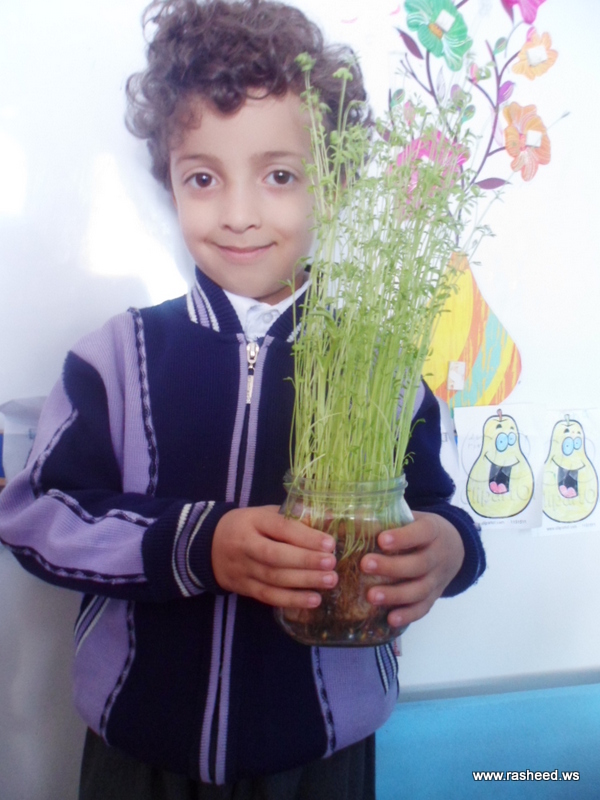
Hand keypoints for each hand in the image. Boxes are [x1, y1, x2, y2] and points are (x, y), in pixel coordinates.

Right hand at [212, 506, 337, 608]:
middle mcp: (245, 545)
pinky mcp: (244, 588)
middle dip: (306, 560)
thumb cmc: (246, 526)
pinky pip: (269, 596)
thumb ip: (290, 516)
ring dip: (304, 581)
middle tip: (331, 563)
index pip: (280, 528)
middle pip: (276, 555)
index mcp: (252, 521)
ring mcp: (243, 569)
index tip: (329, 543)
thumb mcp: (262, 513)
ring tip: (329, 581)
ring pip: (274, 578)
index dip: (305, 536)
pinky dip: (292, 600)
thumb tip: (328, 517)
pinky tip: (313, 600)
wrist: (208, 546)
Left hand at [360, 511, 464, 627]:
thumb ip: (389, 517)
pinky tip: (390, 619)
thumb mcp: (412, 517)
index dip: (403, 537)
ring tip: (371, 596)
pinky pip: (423, 608)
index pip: (422, 533)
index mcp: (433, 531)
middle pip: (419, 564)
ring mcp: (437, 578)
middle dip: (392, 567)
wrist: (455, 546)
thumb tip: (349, 515)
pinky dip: (408, 615)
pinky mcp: (434, 596)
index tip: (381, 540)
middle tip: (365, 564)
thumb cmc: (420, 529)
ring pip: (420, 589)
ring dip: (396, 595)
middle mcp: (438, 555)